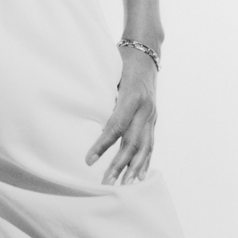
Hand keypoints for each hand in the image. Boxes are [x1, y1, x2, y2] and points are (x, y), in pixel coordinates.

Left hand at [85, 43, 157, 184]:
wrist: (146, 51)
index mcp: (132, 96)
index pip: (116, 126)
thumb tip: (83, 117)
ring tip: (125, 185)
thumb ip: (101, 94)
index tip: (89, 160)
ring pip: (144, 146)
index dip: (103, 145)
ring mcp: (152, 115)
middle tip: (106, 182)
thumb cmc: (122, 60)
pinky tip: (140, 175)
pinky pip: (150, 143)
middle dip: (119, 164)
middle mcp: (145, 108)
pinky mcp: (154, 119)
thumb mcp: (110, 73)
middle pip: (132, 142)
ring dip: (134, 168)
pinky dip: (145, 161)